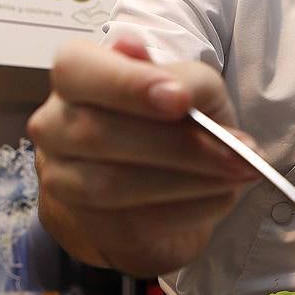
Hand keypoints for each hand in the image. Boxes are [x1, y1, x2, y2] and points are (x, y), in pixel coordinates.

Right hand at [27, 36, 258, 276]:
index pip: (76, 69)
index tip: (179, 99)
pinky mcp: (91, 226)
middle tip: (239, 149)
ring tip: (239, 172)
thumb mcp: (192, 87)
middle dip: (178, 145)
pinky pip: (137, 220)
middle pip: (98, 134)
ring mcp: (64, 179)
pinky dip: (191, 208)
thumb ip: (187, 81)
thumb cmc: (171, 121)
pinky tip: (223, 195)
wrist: (158, 185)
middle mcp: (55, 125)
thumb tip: (178, 91)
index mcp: (76, 75)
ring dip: (189, 180)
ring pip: (113, 184)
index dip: (127, 84)